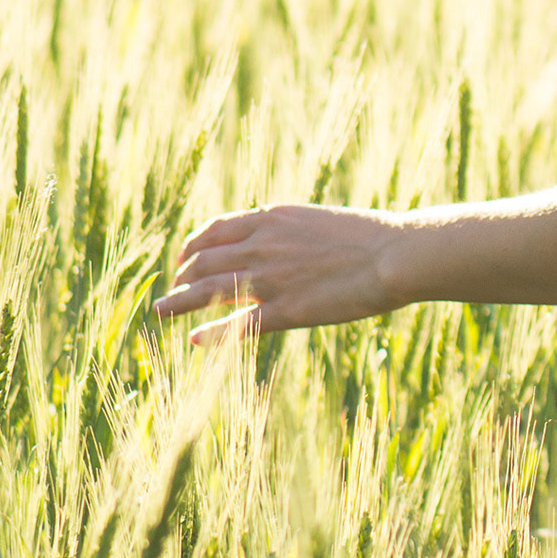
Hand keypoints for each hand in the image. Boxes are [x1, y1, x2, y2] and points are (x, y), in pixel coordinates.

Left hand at [155, 203, 404, 343]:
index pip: (214, 230)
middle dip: (181, 276)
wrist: (395, 254)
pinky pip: (237, 324)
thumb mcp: (319, 222)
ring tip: (161, 311)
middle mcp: (261, 244)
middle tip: (173, 290)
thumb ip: (290, 231)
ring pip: (208, 289)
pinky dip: (212, 333)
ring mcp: (270, 278)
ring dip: (179, 301)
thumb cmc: (370, 237)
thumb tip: (279, 237)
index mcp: (271, 218)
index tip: (185, 258)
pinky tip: (196, 340)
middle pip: (203, 260)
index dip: (193, 245)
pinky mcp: (286, 311)